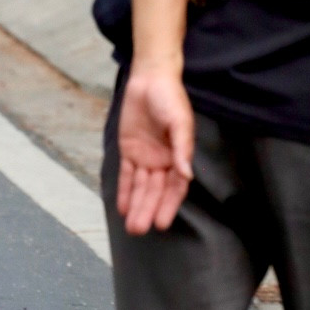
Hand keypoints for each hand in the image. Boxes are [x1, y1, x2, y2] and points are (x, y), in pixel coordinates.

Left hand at [116, 65, 194, 234]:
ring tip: (131, 227)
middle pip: (154, 191)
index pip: (174, 188)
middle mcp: (163, 161)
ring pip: (140, 187)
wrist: (150, 79)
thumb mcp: (179, 122)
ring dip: (136, 206)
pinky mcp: (129, 149)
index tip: (161, 224)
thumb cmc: (170, 99)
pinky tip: (122, 208)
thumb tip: (186, 175)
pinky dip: (124, 190)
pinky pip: (126, 174)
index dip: (168, 206)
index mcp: (178, 156)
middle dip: (147, 210)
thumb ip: (182, 148)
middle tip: (139, 230)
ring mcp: (145, 157)